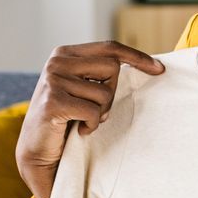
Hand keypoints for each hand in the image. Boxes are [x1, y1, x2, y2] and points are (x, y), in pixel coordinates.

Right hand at [17, 41, 164, 197]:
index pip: (109, 47)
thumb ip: (99, 73)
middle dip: (112, 93)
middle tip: (97, 110)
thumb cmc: (66, 119)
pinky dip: (91, 126)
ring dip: (100, 113)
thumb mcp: (82, 88)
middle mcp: (56, 62)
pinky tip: (78, 130)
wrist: (39, 150)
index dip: (136, 57)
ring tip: (83, 120)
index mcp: (65, 53)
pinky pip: (93, 112)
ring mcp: (53, 80)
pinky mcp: (53, 102)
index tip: (159, 68)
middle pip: (112, 68)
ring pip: (105, 93)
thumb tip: (145, 64)